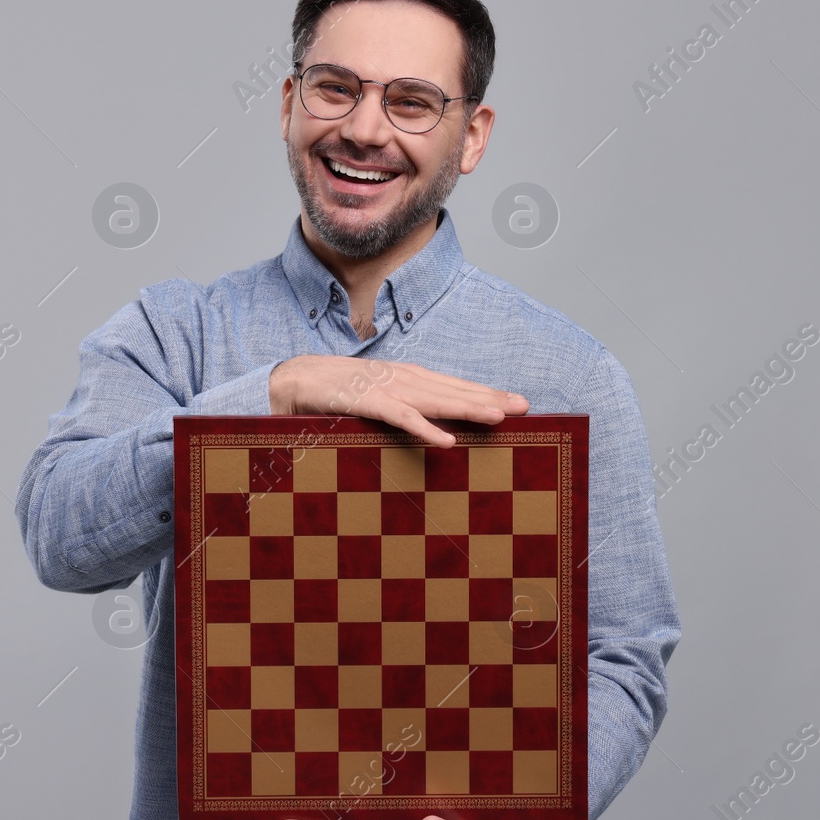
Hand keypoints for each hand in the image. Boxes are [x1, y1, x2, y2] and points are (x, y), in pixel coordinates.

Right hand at [269, 355, 528, 446]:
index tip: (517, 402)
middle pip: (454, 390)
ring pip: (435, 400)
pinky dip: (424, 428)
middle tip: (524, 406)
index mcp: (409, 379)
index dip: (486, 393)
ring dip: (467, 408)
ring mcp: (387, 389)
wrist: (296, 380)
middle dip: (489, 397)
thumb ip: (404, 409)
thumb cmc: (339, 393)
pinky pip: (401, 418)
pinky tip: (446, 440)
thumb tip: (434, 427)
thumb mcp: (379, 400)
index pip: (455, 386)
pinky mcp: (367, 402)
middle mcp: (404, 379)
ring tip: (498, 417)